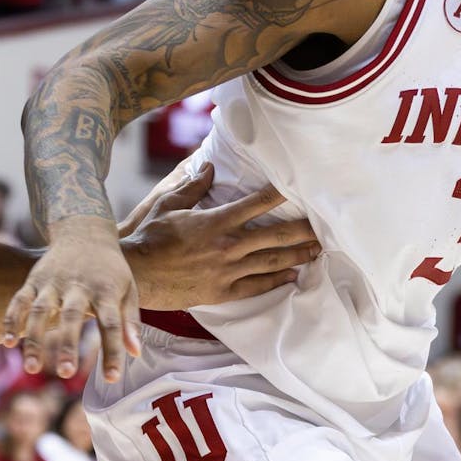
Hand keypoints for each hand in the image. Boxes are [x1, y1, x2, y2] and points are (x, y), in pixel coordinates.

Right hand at [3, 218, 138, 383]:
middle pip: (73, 316)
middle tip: (65, 373)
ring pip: (41, 310)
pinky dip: (12, 319)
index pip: (112, 323)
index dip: (112, 350)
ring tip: (33, 368)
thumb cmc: (110, 270)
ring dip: (35, 339)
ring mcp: (53, 282)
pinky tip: (7, 342)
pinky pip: (20, 300)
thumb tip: (135, 353)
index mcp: (106, 290)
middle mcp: (78, 286)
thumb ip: (130, 321)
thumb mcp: (128, 290)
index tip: (112, 377)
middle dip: (68, 344)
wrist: (85, 232)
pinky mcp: (34, 280)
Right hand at [122, 163, 320, 310]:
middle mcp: (228, 246)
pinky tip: (293, 276)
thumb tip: (209, 168)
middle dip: (302, 230)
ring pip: (271, 262)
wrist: (136, 276)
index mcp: (216, 222)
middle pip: (275, 236)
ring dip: (297, 255)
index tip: (300, 186)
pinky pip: (255, 287)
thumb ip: (193, 187)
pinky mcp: (222, 292)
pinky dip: (276, 281)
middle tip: (324, 226)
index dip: (281, 194)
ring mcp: (227, 272)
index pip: (257, 204)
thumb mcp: (169, 205)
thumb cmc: (150, 237)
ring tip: (318, 250)